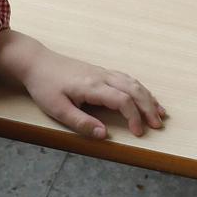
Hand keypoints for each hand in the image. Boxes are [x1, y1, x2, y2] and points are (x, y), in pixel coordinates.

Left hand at [0, 30, 166, 139]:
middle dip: (149, 107)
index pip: (122, 101)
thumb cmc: (44, 86)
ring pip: (133, 82)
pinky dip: (140, 89)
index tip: (138, 133)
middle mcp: (102, 77)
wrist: (36, 62)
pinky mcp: (100, 71)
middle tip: (158, 124)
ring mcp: (103, 72)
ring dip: (148, 97)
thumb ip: (81, 123)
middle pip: (134, 89)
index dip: (134, 117)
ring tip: (160, 112)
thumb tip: (103, 134)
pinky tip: (145, 97)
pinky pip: (127, 79)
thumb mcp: (57, 109)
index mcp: (92, 86)